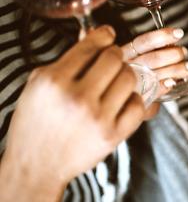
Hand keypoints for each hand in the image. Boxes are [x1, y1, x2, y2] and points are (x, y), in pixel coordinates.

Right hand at [3, 26, 146, 187]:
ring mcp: (97, 118)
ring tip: (116, 81)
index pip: (89, 47)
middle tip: (111, 61)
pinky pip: (138, 105)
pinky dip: (133, 100)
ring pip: (129, 79)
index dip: (104, 36)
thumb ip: (66, 60)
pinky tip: (122, 101)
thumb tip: (94, 34)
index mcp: (53, 81)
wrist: (36, 167)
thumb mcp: (39, 86)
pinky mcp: (113, 135)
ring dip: (126, 76)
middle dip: (115, 56)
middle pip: (114, 59)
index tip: (108, 34)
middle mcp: (76, 98)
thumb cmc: (36, 123)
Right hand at [122, 27, 187, 95]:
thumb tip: (175, 44)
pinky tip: (174, 81)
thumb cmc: (134, 71)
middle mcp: (128, 68)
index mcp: (126, 53)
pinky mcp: (139, 98)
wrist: (119, 97)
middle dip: (174, 54)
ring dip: (177, 69)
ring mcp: (133, 84)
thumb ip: (154, 49)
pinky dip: (168, 85)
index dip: (162, 36)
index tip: (178, 33)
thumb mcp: (137, 56)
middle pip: (153, 59)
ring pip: (156, 75)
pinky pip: (156, 91)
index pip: (143, 42)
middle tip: (184, 52)